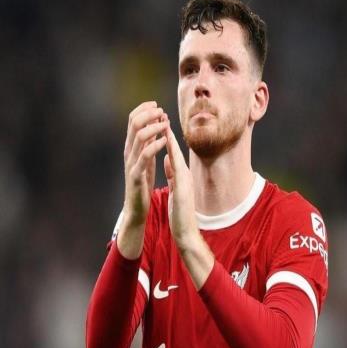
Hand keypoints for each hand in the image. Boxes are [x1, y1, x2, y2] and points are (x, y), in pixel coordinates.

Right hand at [118, 101, 167, 258]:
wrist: (136, 207)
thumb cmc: (142, 182)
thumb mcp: (146, 158)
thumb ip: (148, 142)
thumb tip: (155, 124)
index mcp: (131, 146)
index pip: (133, 119)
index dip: (143, 108)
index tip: (156, 105)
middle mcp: (129, 151)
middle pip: (134, 123)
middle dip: (149, 113)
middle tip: (162, 111)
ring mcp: (131, 162)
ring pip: (139, 136)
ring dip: (155, 126)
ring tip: (166, 123)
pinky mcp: (136, 174)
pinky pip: (145, 155)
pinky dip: (156, 145)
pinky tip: (166, 140)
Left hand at [164, 125, 213, 288]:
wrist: (186, 232)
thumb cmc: (181, 212)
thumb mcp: (175, 188)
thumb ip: (172, 174)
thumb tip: (168, 160)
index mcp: (180, 176)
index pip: (172, 153)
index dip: (166, 138)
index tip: (160, 123)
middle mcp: (184, 175)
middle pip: (176, 151)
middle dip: (168, 133)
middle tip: (163, 115)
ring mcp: (185, 181)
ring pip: (178, 157)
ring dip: (171, 142)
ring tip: (165, 126)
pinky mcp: (183, 189)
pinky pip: (177, 170)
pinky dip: (173, 158)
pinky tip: (169, 149)